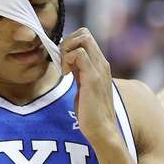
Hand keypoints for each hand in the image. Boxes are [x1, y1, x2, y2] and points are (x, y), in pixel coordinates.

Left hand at [62, 28, 121, 148]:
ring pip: (83, 38)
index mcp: (100, 65)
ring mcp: (99, 69)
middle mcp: (102, 63)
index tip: (63, 62)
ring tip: (64, 69)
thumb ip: (79, 72)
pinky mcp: (93, 77)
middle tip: (61, 62)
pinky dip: (67, 60)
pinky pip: (78, 54)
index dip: (70, 44)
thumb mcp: (84, 86)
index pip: (86, 38)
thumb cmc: (92, 113)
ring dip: (66, 50)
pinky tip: (65, 75)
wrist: (102, 130)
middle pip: (84, 33)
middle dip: (67, 43)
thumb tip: (68, 61)